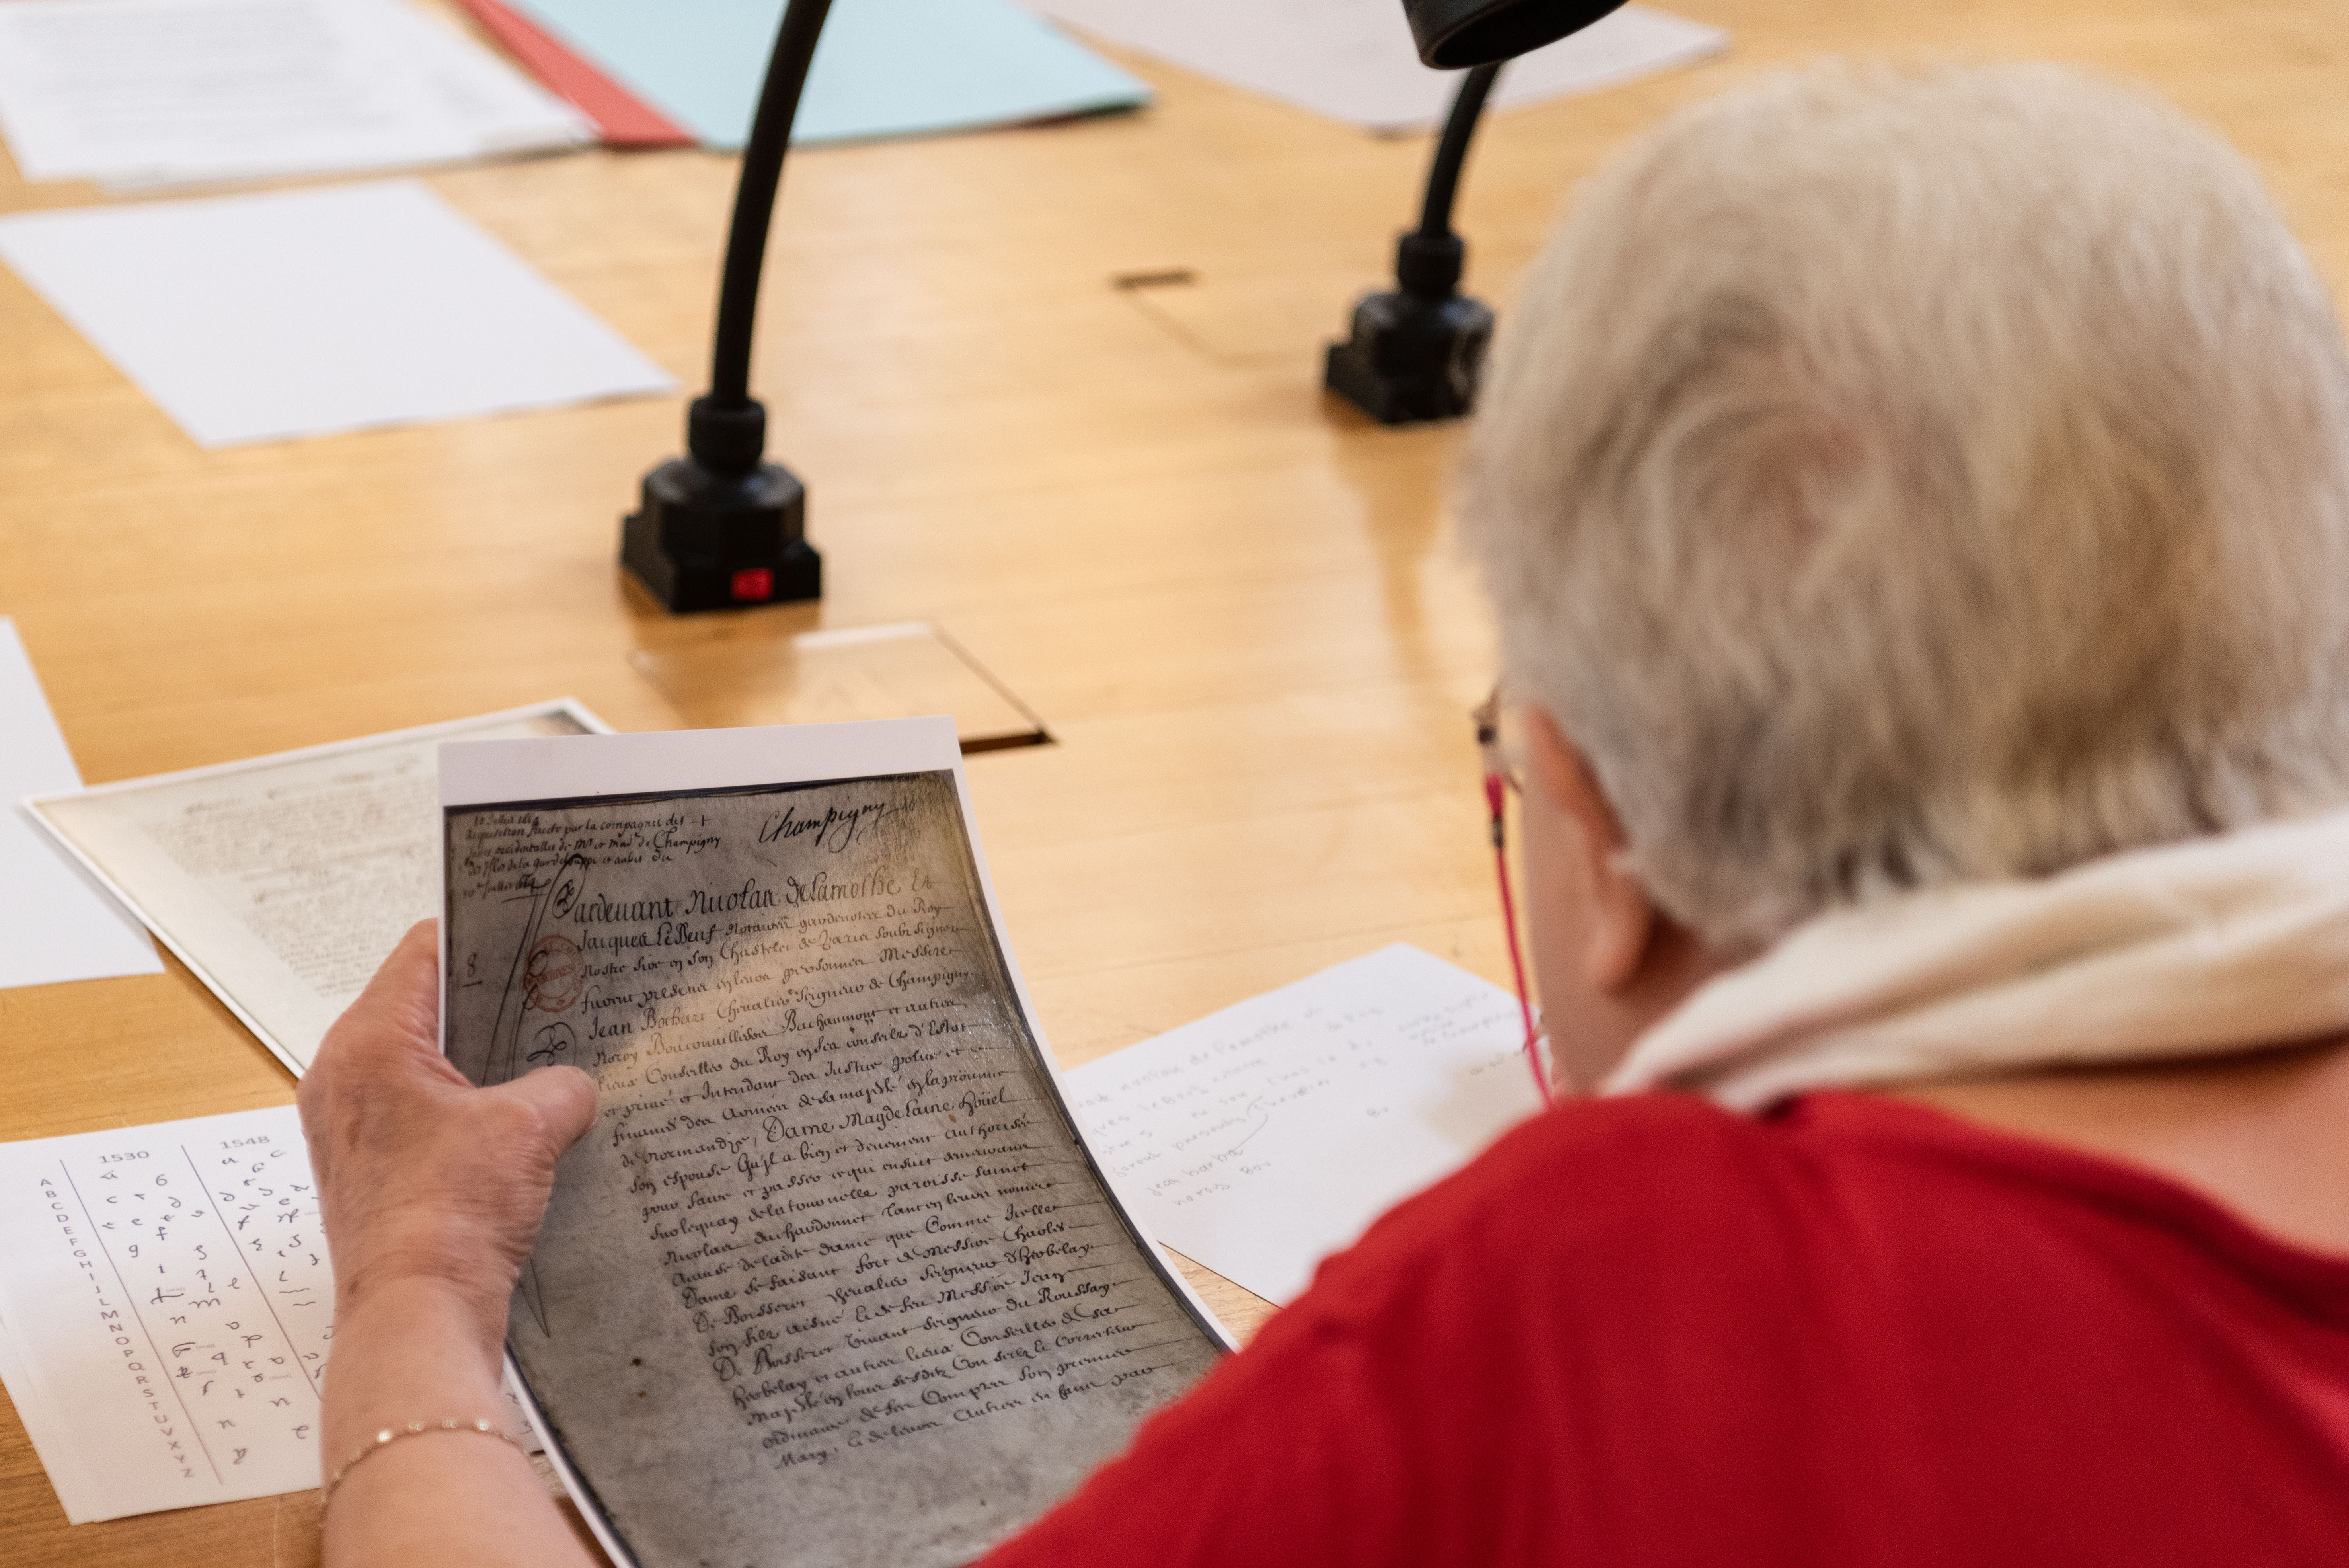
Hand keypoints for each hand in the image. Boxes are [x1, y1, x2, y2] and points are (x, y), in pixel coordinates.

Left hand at [298, 920, 596, 1360]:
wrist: (417, 1315)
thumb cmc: (447, 1218)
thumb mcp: (529, 1126)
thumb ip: (561, 1083)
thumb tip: (575, 1085)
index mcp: (366, 1045)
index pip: (424, 952)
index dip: (483, 935)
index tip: (532, 931)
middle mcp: (343, 1079)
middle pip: (423, 1008)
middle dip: (491, 1004)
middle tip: (554, 995)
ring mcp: (352, 1128)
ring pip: (426, 1065)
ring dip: (483, 1064)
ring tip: (546, 1061)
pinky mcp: (370, 1170)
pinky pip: (424, 1115)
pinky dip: (469, 1111)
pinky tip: (522, 1126)